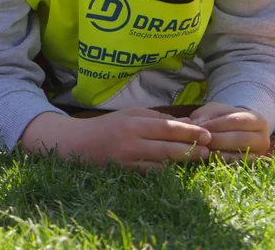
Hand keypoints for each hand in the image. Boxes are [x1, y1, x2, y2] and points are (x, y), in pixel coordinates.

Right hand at [21, 108, 211, 171]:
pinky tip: (177, 167)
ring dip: (183, 161)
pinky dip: (167, 170)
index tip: (207, 134)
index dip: (189, 132)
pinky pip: (152, 173)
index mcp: (132, 123)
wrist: (77, 143)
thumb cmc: (107, 126)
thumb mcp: (129, 115)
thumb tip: (187, 124)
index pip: (167, 128)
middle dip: (191, 148)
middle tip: (209, 149)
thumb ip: (157, 118)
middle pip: (168, 147)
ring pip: (163, 163)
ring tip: (199, 158)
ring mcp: (128, 159)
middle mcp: (131, 142)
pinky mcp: (126, 172)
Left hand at [190, 103, 270, 160]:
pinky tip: (209, 158)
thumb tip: (194, 125)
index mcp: (256, 120)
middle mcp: (262, 137)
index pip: (236, 121)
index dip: (217, 125)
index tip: (200, 127)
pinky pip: (237, 165)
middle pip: (239, 139)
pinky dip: (222, 161)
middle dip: (217, 140)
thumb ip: (206, 116)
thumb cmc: (221, 118)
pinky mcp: (251, 165)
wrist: (232, 131)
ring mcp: (258, 154)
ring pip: (239, 154)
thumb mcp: (214, 112)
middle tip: (199, 140)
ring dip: (219, 152)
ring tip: (202, 149)